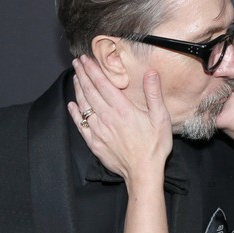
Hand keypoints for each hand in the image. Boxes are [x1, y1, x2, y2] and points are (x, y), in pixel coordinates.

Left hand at [68, 56, 171, 189]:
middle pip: (90, 91)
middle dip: (82, 74)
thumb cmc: (154, 146)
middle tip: (77, 63)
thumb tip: (150, 72)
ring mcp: (98, 131)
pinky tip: (72, 105)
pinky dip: (75, 113)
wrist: (143, 173)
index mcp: (122, 109)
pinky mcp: (94, 143)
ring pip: (83, 105)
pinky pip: (81, 125)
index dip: (92, 69)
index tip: (86, 59)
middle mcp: (107, 117)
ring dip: (78, 90)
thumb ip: (153, 94)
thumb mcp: (161, 118)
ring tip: (76, 78)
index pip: (102, 84)